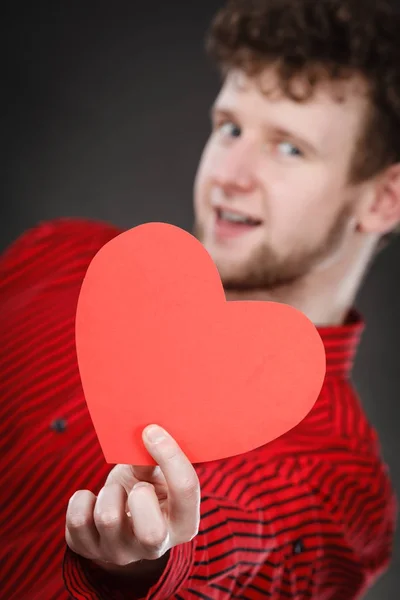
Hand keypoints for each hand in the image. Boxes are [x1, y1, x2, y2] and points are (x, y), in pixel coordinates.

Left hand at [65, 425, 199, 568]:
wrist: (119, 516)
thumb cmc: (145, 489)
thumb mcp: (158, 474)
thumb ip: (156, 460)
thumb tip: (146, 433)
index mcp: (183, 524)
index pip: (186, 490)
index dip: (171, 455)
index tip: (152, 430)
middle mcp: (154, 547)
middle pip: (151, 532)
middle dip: (141, 495)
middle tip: (137, 485)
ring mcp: (120, 553)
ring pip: (108, 519)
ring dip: (110, 491)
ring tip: (115, 490)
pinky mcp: (88, 549)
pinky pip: (77, 520)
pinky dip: (82, 499)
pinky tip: (93, 499)